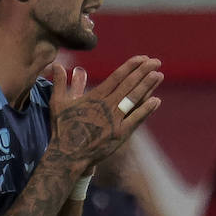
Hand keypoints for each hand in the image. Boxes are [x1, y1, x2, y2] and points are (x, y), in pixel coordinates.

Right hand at [48, 55, 162, 174]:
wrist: (66, 156)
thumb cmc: (62, 129)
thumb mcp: (57, 103)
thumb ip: (60, 82)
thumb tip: (56, 65)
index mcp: (94, 97)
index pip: (117, 77)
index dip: (130, 66)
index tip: (142, 58)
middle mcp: (106, 106)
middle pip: (129, 85)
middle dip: (144, 72)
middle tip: (156, 61)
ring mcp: (114, 121)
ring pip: (134, 99)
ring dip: (148, 86)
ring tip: (159, 75)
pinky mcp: (119, 135)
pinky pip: (136, 119)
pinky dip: (146, 110)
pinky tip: (156, 100)